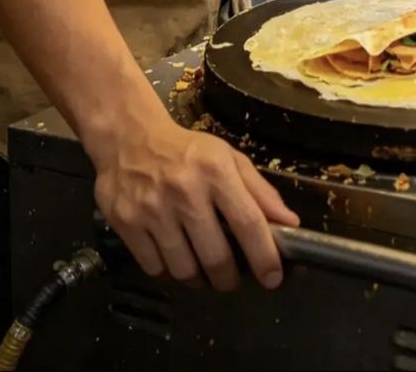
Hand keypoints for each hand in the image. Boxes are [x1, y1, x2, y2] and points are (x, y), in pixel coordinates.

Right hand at [91, 107, 298, 289]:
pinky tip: (174, 257)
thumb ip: (260, 191)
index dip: (264, 256)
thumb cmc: (186, 151)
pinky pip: (154, 268)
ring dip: (198, 279)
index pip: (248, 222)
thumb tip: (289, 223)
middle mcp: (185, 191)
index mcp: (216, 171)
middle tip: (231, 278)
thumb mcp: (227, 158)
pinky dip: (168, 271)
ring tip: (202, 270)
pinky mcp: (125, 222)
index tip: (273, 278)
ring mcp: (152, 208)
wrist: (129, 137)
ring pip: (184, 269)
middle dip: (229, 278)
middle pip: (216, 256)